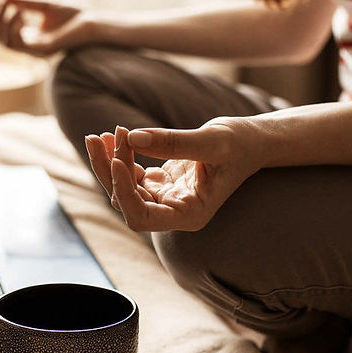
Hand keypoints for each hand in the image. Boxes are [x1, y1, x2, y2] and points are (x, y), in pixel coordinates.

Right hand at [0, 0, 88, 56]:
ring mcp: (36, 52)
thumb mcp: (41, 4)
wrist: (91, 21)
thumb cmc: (71, 14)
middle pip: (1, 40)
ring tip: (18, 8)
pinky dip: (16, 27)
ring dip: (6, 23)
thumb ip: (22, 2)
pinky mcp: (43, 51)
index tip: (0, 0)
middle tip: (2, 3)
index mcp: (31, 39)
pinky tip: (23, 13)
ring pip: (6, 43)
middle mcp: (31, 48)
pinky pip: (19, 43)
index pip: (5, 34)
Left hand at [84, 119, 263, 231]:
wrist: (252, 141)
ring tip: (99, 135)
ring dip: (108, 161)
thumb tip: (133, 137)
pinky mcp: (159, 182)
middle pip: (125, 201)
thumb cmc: (241, 144)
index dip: (124, 191)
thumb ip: (173, 141)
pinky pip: (130, 174)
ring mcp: (164, 198)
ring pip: (123, 187)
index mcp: (189, 214)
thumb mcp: (212, 140)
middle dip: (109, 171)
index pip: (142, 217)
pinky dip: (118, 155)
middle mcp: (173, 212)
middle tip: (99, 137)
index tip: (116, 160)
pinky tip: (112, 135)